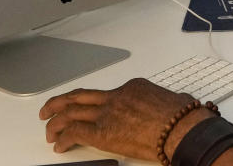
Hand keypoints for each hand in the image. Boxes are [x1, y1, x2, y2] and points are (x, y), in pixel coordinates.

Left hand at [39, 78, 201, 158]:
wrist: (182, 127)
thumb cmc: (183, 118)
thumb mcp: (174, 101)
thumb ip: (161, 103)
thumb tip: (166, 108)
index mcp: (133, 87)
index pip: (105, 94)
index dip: (92, 103)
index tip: (89, 111)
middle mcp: (117, 96)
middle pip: (80, 96)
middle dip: (60, 102)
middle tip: (49, 109)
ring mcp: (108, 112)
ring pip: (70, 112)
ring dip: (55, 121)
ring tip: (48, 131)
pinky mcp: (102, 132)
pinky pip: (74, 132)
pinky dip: (62, 139)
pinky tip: (59, 146)